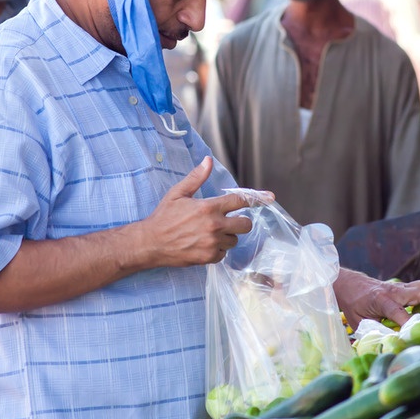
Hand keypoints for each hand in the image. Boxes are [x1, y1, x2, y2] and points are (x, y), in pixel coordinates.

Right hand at [140, 156, 254, 265]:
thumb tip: (208, 160)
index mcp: (209, 207)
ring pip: (234, 240)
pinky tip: (203, 244)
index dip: (257, 198)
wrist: (149, 243)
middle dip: (240, 222)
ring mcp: (212, 243)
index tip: (270, 198)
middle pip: (245, 224)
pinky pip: (223, 254)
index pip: (240, 201)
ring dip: (226, 236)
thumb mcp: (178, 193)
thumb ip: (196, 178)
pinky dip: (217, 250)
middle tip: (229, 221)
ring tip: (208, 233)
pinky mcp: (208, 258)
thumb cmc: (163, 217)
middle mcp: (214, 225)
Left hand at [334, 268, 419, 327]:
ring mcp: (399, 287)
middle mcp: (392, 291)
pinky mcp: (404, 287)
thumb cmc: (353, 304)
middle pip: (416, 293)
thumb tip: (387, 346)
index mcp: (380, 300)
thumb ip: (373, 332)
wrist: (348, 284)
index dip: (408, 321)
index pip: (397, 311)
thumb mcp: (358, 321)